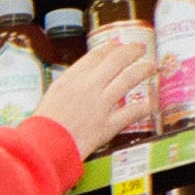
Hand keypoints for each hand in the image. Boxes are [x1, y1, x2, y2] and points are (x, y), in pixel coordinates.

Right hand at [36, 42, 153, 160]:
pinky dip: (143, 107)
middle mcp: (89, 87)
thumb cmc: (43, 125)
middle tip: (140, 49)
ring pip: (128, 79)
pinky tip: (149, 104)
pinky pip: (132, 112)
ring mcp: (101, 105)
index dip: (111, 48)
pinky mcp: (108, 125)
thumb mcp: (52, 94)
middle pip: (117, 60)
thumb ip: (71, 84)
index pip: (97, 55)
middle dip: (132, 51)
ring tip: (151, 67)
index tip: (118, 46)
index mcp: (72, 78)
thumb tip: (86, 77)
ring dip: (143, 70)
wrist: (44, 147)